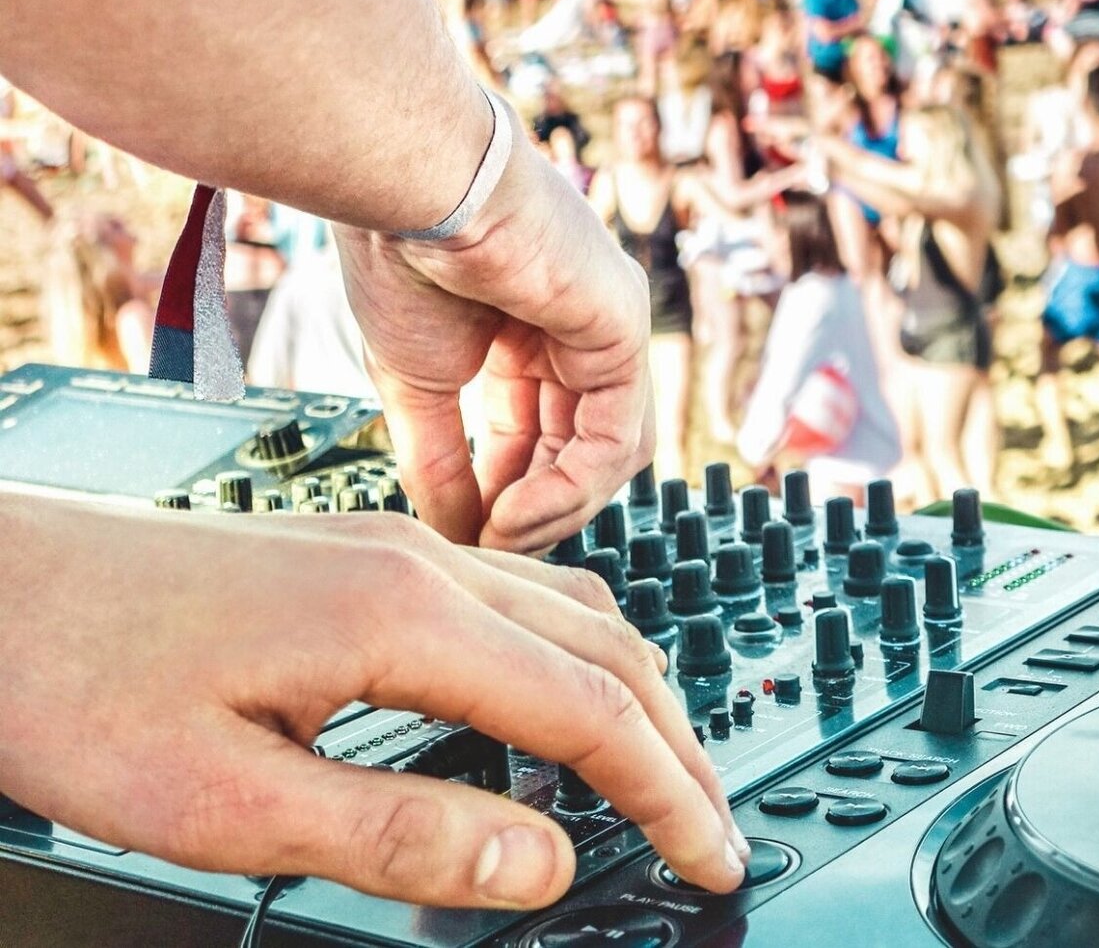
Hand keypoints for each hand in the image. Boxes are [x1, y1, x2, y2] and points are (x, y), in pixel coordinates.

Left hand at [0, 496, 749, 906]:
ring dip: (636, 695)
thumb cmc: (72, 679)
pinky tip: (561, 700)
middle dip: (678, 745)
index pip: (591, 709)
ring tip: (662, 773)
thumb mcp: (225, 803)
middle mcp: (418, 563)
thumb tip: (538, 863)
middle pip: (609, 648)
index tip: (711, 855)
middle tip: (713, 828)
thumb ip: (398, 834)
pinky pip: (519, 597)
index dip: (667, 792)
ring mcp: (393, 548)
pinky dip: (579, 658)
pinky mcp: (363, 557)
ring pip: (573, 613)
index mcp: (401, 616)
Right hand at [336, 119, 653, 552]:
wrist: (406, 187)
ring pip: (608, 451)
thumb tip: (453, 534)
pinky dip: (571, 485)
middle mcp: (577, 330)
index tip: (463, 538)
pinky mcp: (624, 328)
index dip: (502, 493)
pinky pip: (617, 433)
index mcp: (525, 334)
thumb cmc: (400, 257)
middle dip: (534, 508)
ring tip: (498, 533)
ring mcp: (608, 327)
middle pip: (577, 448)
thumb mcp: (416, 383)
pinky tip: (516, 510)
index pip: (534, 436)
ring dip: (556, 507)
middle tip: (485, 546)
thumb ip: (439, 460)